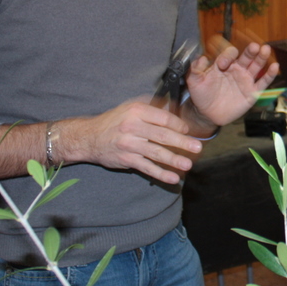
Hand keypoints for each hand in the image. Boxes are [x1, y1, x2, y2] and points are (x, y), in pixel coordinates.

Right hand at [63, 99, 204, 184]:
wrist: (89, 137)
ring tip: (188, 164)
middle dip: (182, 142)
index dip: (178, 125)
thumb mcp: (130, 107)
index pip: (163, 118)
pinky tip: (173, 178)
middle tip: (197, 147)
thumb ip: (152, 107)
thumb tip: (175, 108)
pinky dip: (160, 174)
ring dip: (173, 160)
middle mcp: (133, 127)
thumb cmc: (114, 121)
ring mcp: (129, 145)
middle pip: (162, 136)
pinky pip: (146, 168)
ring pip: (156, 153)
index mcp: (137, 112)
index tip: (188, 130)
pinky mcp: (126, 159)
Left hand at [186, 40, 278, 127]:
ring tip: (266, 50)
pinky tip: (275, 67)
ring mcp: (245, 80)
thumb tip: (201, 58)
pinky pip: (263, 82)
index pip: (230, 54)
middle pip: (246, 57)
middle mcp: (236, 69)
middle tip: (254, 46)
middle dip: (250, 51)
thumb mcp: (194, 81)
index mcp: (224, 64)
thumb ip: (195, 69)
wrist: (207, 114)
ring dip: (261, 58)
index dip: (227, 55)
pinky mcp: (252, 92)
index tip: (223, 63)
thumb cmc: (202, 95)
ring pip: (256, 66)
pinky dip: (270, 75)